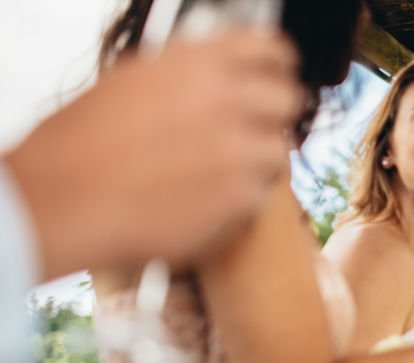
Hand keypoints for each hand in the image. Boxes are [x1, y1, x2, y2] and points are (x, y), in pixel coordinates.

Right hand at [5, 29, 303, 279]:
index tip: (279, 74)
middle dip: (273, 115)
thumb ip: (186, 74)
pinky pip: (261, 193)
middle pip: (287, 99)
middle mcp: (225, 100)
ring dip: (257, 160)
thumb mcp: (133, 80)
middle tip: (254, 130)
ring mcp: (238, 150)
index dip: (277, 63)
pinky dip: (241, 197)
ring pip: (277, 150)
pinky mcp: (241, 198)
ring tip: (218, 172)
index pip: (269, 48)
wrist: (63, 198)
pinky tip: (207, 199)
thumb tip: (217, 73)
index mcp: (198, 63)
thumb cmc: (83, 144)